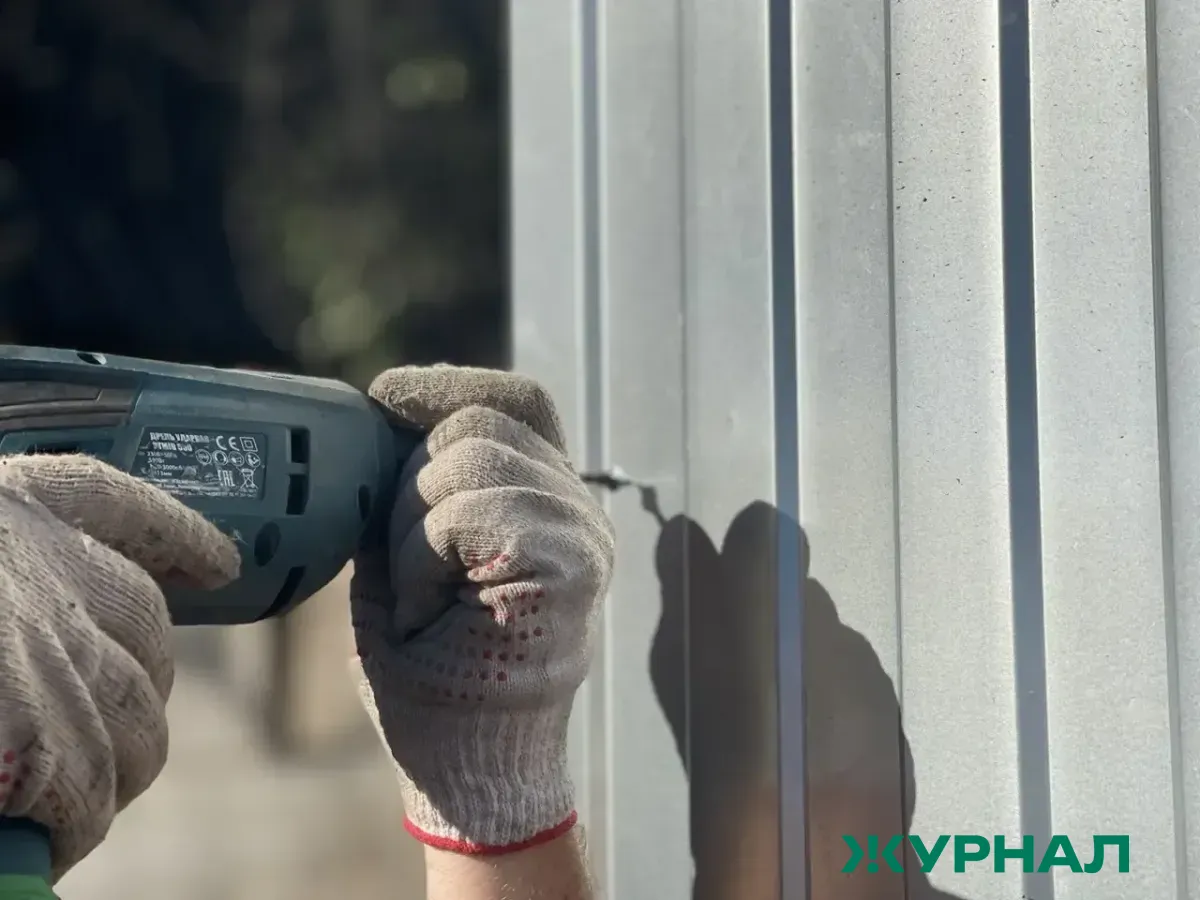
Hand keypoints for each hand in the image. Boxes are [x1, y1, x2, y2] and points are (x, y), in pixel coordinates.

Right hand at [0, 454, 237, 878]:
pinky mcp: (36, 734)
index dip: (172, 532)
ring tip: (86, 803)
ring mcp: (49, 650)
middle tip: (118, 722)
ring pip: (135, 716)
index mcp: (4, 503)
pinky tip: (58, 847)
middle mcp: (43, 570)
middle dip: (145, 681)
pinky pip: (85, 790)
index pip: (109, 500)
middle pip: (146, 629)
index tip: (216, 559)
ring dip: (120, 765)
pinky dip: (74, 825)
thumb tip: (39, 619)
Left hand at [351, 366, 614, 853]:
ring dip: (413, 531)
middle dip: (411, 481)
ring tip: (424, 601)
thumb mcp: (411, 560)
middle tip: (410, 569)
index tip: (385, 399)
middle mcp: (576, 506)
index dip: (449, 384)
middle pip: (478, 421)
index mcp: (545, 500)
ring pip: (466, 458)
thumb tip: (376, 427)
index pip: (516, 399)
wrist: (470, 768)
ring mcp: (580, 532)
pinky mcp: (570, 562)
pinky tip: (433, 609)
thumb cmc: (437, 673)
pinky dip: (425, 556)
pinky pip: (467, 510)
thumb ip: (411, 492)